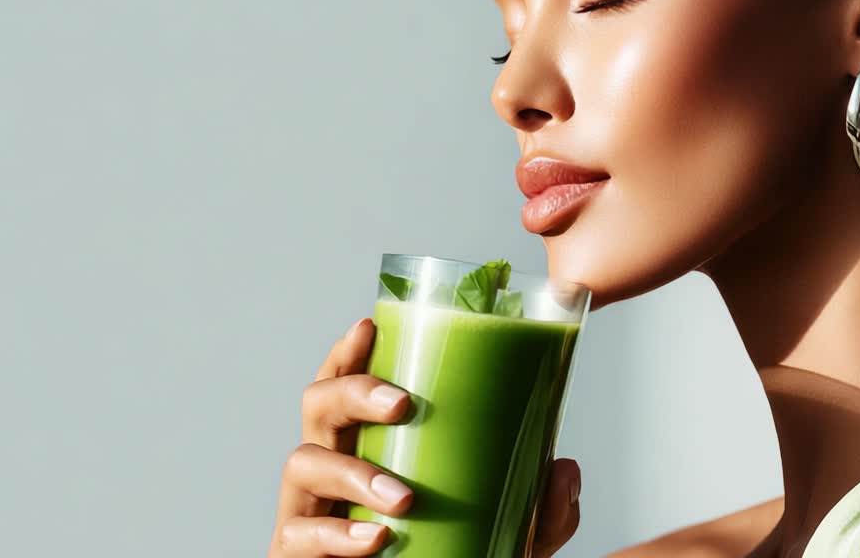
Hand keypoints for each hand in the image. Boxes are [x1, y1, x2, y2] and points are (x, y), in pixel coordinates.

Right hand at [268, 317, 581, 556]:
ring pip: (303, 463)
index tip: (371, 325)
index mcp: (363, 442)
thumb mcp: (506, 535)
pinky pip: (299, 535)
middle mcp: (328, 464)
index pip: (344, 382)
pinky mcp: (294, 551)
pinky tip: (374, 539)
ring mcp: (306, 509)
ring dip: (353, 473)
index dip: (350, 351)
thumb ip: (540, 511)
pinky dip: (336, 535)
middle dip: (353, 392)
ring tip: (402, 498)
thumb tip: (566, 469)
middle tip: (402, 404)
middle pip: (317, 404)